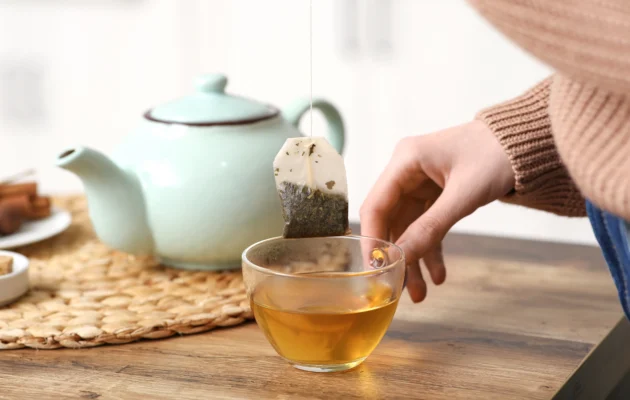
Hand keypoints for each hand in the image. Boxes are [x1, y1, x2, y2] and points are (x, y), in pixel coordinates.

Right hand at [360, 120, 514, 301]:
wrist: (529, 143)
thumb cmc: (498, 154)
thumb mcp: (464, 194)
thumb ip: (431, 227)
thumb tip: (401, 259)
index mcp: (405, 160)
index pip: (376, 206)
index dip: (372, 241)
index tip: (375, 272)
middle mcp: (406, 170)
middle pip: (390, 221)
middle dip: (396, 257)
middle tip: (398, 290)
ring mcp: (419, 182)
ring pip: (408, 228)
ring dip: (414, 259)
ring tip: (421, 293)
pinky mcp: (434, 193)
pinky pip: (426, 225)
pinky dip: (431, 249)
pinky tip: (438, 273)